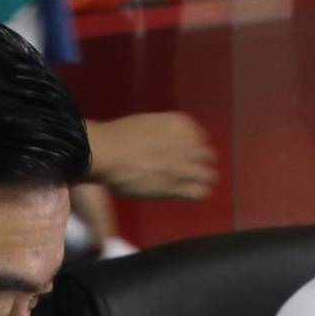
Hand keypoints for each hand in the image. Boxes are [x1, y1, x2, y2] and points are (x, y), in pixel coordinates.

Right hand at [85, 110, 219, 201]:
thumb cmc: (118, 136)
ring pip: (208, 175)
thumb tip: (168, 141)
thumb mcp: (147, 122)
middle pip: (208, 156)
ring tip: (193, 182)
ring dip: (202, 178)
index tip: (181, 151)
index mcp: (181, 125)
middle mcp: (187, 145)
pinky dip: (199, 193)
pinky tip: (191, 192)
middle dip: (200, 162)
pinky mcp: (174, 186)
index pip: (200, 137)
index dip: (192, 145)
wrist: (106, 152)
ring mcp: (182, 166)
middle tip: (187, 167)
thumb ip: (164, 131)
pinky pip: (199, 193)